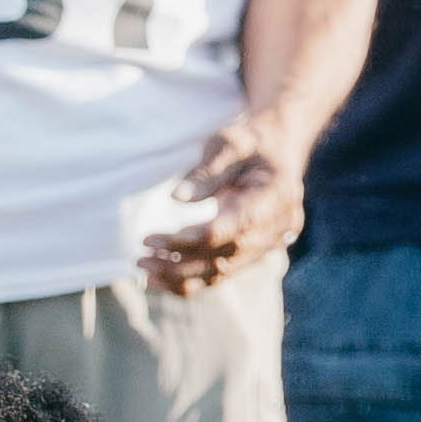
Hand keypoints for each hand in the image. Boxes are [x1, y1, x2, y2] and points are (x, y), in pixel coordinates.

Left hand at [133, 121, 303, 294]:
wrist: (280, 149)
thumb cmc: (252, 142)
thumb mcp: (230, 142)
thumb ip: (209, 171)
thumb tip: (177, 198)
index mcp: (276, 198)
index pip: (229, 231)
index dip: (188, 240)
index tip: (150, 238)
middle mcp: (277, 228)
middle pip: (225, 258)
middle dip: (179, 262)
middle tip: (140, 257)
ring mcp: (269, 244)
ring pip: (224, 272)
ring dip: (181, 275)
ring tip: (145, 268)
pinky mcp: (257, 251)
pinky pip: (225, 273)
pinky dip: (193, 279)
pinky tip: (163, 278)